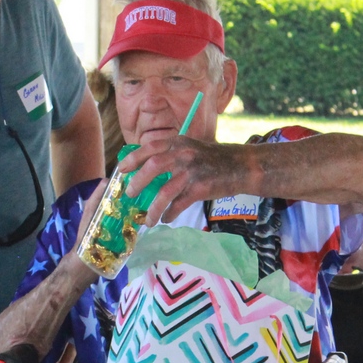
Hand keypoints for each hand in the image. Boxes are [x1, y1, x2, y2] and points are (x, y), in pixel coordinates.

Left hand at [118, 137, 250, 225]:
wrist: (241, 166)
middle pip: (153, 167)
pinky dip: (170, 214)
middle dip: (138, 182)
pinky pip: (179, 205)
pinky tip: (165, 219)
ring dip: (153, 208)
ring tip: (146, 219)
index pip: (150, 147)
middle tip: (129, 194)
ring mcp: (192, 172)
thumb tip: (146, 166)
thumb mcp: (191, 147)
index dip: (133, 158)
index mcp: (179, 142)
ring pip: (165, 192)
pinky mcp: (200, 189)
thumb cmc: (214, 159)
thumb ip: (172, 153)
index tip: (122, 169)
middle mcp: (184, 155)